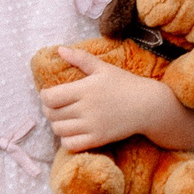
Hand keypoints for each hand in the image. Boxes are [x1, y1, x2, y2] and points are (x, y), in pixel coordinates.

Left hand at [40, 50, 168, 151]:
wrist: (149, 106)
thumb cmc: (125, 84)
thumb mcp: (103, 68)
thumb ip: (80, 58)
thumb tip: (59, 49)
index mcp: (85, 89)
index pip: (49, 97)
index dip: (45, 96)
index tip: (50, 94)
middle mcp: (86, 108)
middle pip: (51, 114)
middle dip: (49, 110)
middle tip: (56, 107)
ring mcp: (92, 125)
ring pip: (58, 130)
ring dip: (58, 124)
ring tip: (65, 119)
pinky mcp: (98, 139)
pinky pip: (70, 144)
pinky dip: (67, 139)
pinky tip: (74, 132)